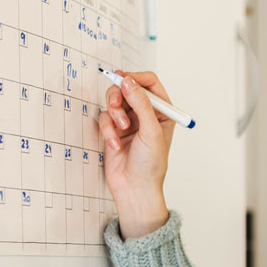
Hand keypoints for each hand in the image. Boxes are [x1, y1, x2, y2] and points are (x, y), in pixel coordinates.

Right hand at [99, 70, 174, 200]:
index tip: (124, 80)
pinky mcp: (113, 130)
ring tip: (120, 129)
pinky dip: (107, 129)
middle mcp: (145, 114)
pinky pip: (104, 118)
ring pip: (114, 101)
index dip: (136, 78)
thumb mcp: (151, 131)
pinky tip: (114, 143)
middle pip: (127, 88)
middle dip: (119, 95)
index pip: (149, 83)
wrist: (135, 188)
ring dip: (114, 113)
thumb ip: (141, 104)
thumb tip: (129, 81)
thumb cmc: (151, 165)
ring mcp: (129, 121)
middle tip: (117, 104)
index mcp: (162, 112)